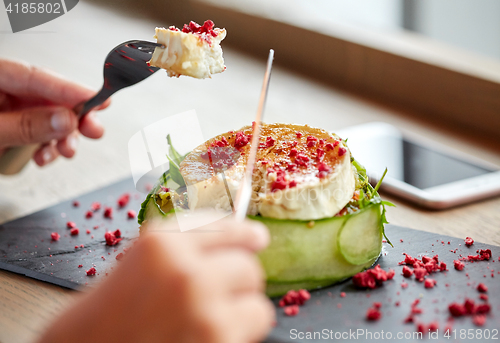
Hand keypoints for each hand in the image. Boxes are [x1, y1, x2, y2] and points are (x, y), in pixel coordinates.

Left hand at [0, 59, 109, 165]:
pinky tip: (44, 157)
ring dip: (62, 137)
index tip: (96, 99)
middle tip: (93, 128)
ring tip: (68, 149)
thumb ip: (26, 125)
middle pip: (47, 97)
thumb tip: (65, 120)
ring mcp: (5, 111)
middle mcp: (0, 93)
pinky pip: (36, 136)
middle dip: (74, 115)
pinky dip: (45, 149)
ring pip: (47, 119)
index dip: (69, 89)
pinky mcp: (9, 131)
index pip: (34, 77)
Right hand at [38, 215, 274, 342]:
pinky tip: (206, 337)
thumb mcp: (139, 262)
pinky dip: (237, 335)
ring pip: (258, 305)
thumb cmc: (106, 316)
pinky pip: (253, 333)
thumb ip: (184, 246)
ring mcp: (205, 314)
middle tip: (217, 295)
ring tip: (210, 322)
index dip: (246, 234)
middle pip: (248, 267)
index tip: (256, 238)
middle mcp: (186, 274)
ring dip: (241, 314)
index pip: (226, 228)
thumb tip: (238, 235)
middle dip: (237, 282)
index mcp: (162, 244)